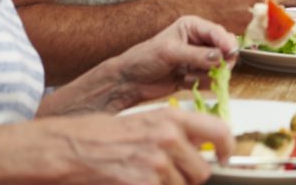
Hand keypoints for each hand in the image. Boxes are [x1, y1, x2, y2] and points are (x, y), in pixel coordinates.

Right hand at [36, 108, 232, 184]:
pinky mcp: (144, 184)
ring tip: (142, 176)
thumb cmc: (101, 134)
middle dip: (189, 177)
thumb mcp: (144, 121)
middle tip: (167, 174)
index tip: (223, 157)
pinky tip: (133, 182)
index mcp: (172, 118)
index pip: (219, 131)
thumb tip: (201, 148)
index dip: (227, 148)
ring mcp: (157, 163)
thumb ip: (174, 132)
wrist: (68, 149)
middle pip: (202, 171)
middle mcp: (169, 138)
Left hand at [105, 16, 238, 109]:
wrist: (129, 81)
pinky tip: (183, 82)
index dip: (226, 43)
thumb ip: (197, 55)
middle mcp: (199, 41)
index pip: (218, 32)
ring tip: (186, 76)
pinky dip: (200, 83)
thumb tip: (220, 57)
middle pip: (225, 50)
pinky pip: (210, 80)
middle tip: (212, 70)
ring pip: (219, 67)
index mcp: (193, 27)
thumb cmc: (144, 59)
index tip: (231, 53)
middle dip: (219, 62)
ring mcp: (199, 59)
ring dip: (206, 75)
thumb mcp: (170, 52)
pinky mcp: (196, 75)